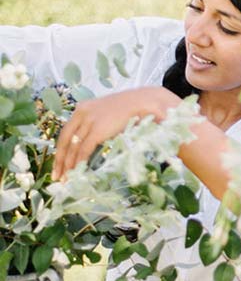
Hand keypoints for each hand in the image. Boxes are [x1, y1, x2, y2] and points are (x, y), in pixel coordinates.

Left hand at [53, 87, 180, 179]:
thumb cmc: (132, 108)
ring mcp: (88, 121)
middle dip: (60, 160)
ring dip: (68, 165)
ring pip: (72, 147)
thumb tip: (92, 143)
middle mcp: (81, 113)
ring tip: (66, 179)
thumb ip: (99, 125)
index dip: (61, 149)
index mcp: (82, 108)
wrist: (144, 101)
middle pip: (64, 140)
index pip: (66, 132)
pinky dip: (79, 162)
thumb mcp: (109, 114)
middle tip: (57, 176)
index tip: (59, 163)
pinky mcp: (97, 131)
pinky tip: (77, 172)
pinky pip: (83, 149)